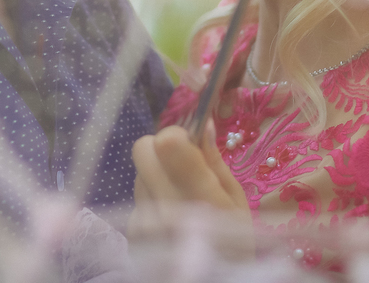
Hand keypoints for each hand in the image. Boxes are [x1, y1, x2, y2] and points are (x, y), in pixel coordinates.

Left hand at [129, 124, 252, 256]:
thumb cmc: (234, 244)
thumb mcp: (237, 202)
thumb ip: (214, 161)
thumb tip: (201, 123)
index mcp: (200, 195)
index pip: (166, 141)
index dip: (178, 136)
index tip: (192, 147)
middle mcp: (166, 206)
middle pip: (142, 148)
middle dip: (160, 149)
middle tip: (181, 167)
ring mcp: (144, 222)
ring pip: (138, 171)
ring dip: (155, 176)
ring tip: (178, 198)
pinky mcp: (132, 234)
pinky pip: (136, 197)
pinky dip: (150, 200)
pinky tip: (169, 220)